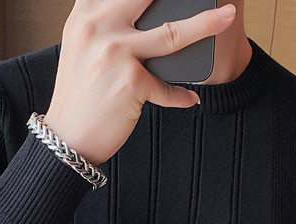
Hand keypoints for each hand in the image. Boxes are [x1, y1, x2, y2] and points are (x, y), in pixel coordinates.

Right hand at [42, 0, 236, 165]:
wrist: (67, 139)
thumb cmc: (79, 97)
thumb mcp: (81, 47)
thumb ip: (105, 22)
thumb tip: (144, 10)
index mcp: (86, 14)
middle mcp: (98, 27)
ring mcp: (116, 54)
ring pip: (172, 33)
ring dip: (207, 24)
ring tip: (228, 17)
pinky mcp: (131, 82)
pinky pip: (168, 87)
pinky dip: (181, 96)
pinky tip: (188, 98)